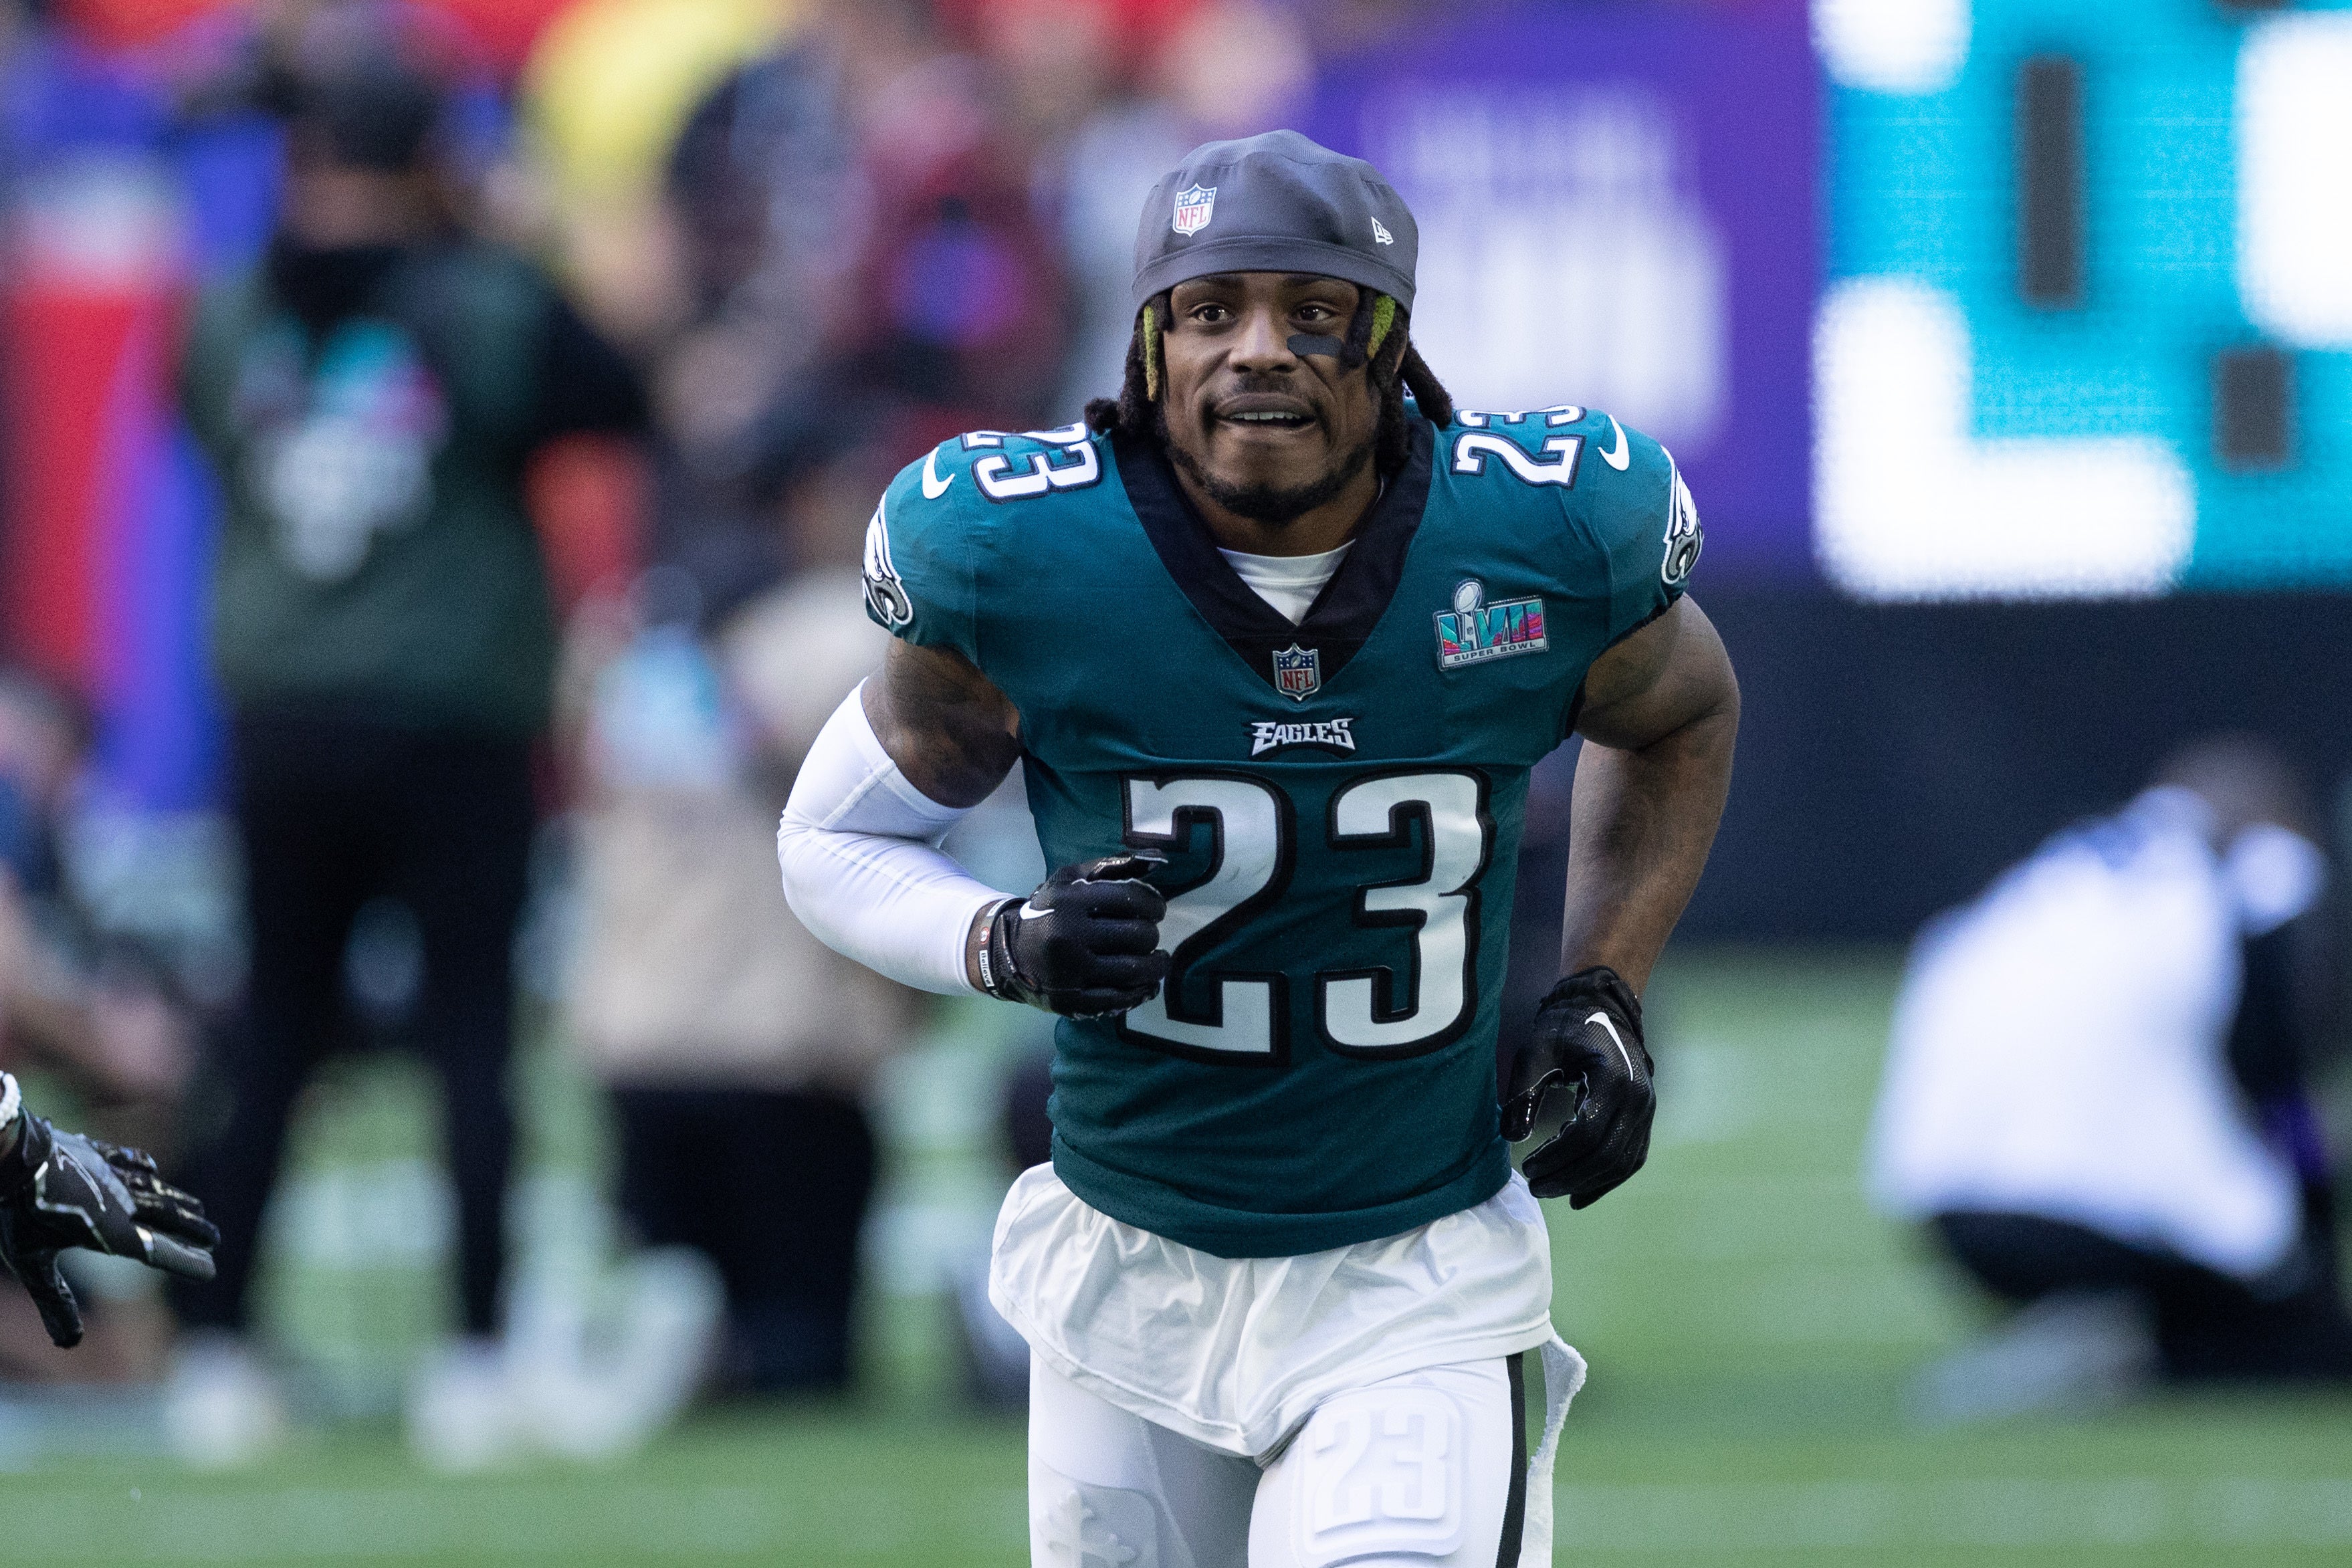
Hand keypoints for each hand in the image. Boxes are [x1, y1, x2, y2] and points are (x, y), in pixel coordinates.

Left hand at [0, 1074, 217, 1347]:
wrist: (13, 1157)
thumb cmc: (20, 1214)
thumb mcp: (32, 1264)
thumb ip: (55, 1301)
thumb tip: (70, 1345)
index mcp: (110, 1233)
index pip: (158, 1251)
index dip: (186, 1261)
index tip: (210, 1270)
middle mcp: (121, 1204)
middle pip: (166, 1218)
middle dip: (192, 1230)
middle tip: (215, 1237)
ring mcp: (112, 1175)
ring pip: (154, 1190)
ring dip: (178, 1201)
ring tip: (198, 1208)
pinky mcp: (96, 1154)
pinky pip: (128, 1161)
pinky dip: (144, 1167)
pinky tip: (152, 1168)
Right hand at [980, 855, 1169, 1018]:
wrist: (1010, 952)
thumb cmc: (1051, 911)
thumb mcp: (1072, 879)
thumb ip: (1114, 866)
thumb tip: (1160, 861)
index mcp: (1069, 901)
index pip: (1131, 899)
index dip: (1154, 904)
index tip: (1156, 910)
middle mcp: (1068, 935)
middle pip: (1138, 936)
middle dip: (1151, 934)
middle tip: (1148, 935)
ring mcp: (1069, 972)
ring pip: (1134, 970)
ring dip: (1155, 965)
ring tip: (1156, 959)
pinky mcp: (1071, 1001)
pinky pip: (1119, 999)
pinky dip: (1141, 992)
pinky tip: (1147, 983)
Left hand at [1501, 967, 1654, 1207]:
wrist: (1601, 1011)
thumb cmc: (1565, 1030)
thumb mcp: (1536, 1053)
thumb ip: (1524, 1093)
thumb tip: (1512, 1136)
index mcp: (1614, 1079)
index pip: (1586, 1133)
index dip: (1555, 1156)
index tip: (1527, 1166)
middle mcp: (1639, 1099)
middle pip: (1606, 1155)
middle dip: (1568, 1177)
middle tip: (1536, 1187)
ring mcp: (1647, 1111)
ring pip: (1622, 1163)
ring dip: (1586, 1183)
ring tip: (1552, 1190)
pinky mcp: (1645, 1120)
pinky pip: (1631, 1159)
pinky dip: (1607, 1181)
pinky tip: (1580, 1195)